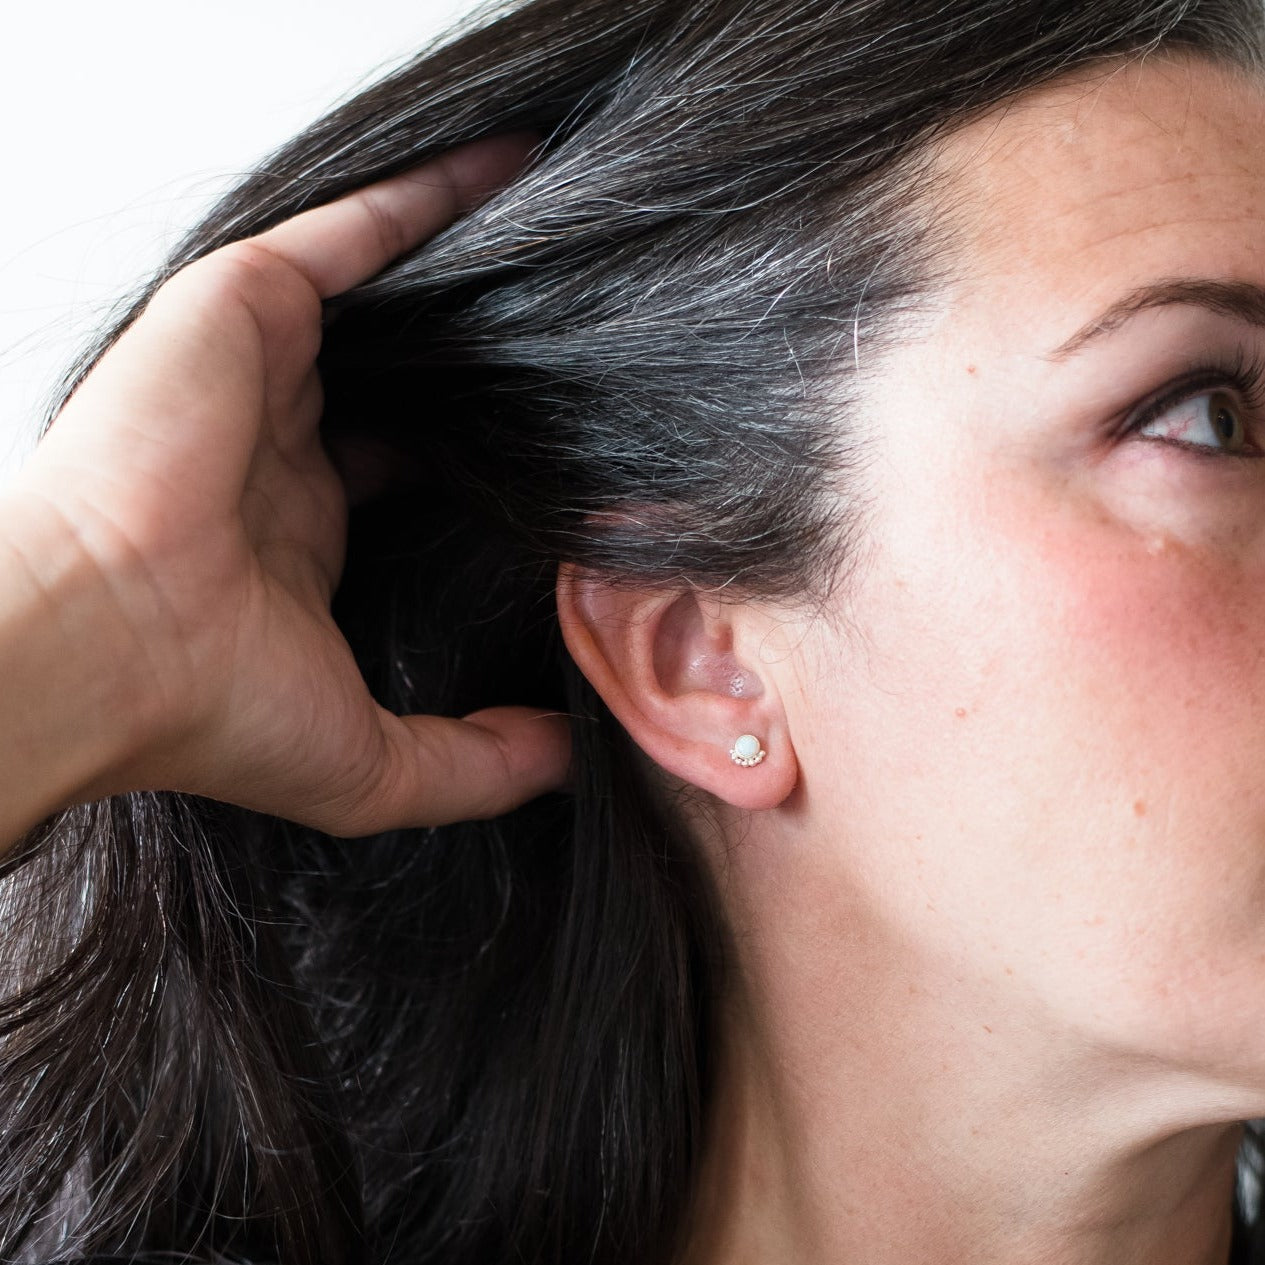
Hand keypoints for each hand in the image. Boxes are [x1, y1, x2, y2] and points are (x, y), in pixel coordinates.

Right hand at [0, 136, 570, 837]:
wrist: (104, 647)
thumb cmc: (207, 709)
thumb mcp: (373, 765)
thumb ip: (479, 764)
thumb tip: (570, 755)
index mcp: (298, 529)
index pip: (398, 468)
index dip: (468, 452)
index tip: (550, 448)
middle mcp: (277, 441)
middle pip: (395, 372)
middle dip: (469, 347)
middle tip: (574, 323)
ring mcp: (258, 369)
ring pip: (379, 289)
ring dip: (460, 254)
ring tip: (558, 221)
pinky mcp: (241, 305)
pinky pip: (349, 232)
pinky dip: (424, 200)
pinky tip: (507, 170)